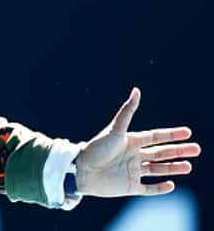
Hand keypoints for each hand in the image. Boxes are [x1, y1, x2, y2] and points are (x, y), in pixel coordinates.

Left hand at [76, 87, 200, 196]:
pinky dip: (160, 188)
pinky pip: (148, 188)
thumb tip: (137, 90)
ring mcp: (132, 171)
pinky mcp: (130, 187)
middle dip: (178, 151)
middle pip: (161, 153)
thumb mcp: (115, 129)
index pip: (156, 137)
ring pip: (158, 170)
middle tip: (197, 150)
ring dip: (173, 168)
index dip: (171, 135)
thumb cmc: (97, 148)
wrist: (82, 171)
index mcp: (130, 141)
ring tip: (189, 166)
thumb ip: (127, 111)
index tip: (188, 133)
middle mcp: (133, 155)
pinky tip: (171, 185)